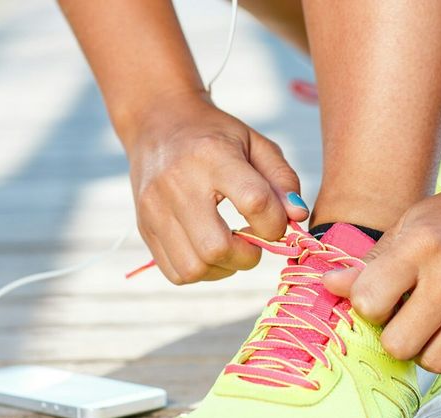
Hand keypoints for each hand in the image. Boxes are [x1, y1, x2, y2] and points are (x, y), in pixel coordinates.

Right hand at [124, 92, 308, 283]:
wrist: (157, 122)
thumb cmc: (215, 136)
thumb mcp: (255, 144)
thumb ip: (283, 179)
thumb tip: (297, 217)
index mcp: (211, 155)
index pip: (255, 202)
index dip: (276, 224)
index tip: (276, 223)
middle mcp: (177, 183)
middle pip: (216, 247)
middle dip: (247, 257)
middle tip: (253, 243)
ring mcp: (154, 209)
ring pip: (194, 268)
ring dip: (223, 268)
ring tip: (231, 248)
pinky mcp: (144, 228)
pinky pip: (176, 273)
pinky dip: (201, 271)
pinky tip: (209, 252)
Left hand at [324, 170, 440, 373]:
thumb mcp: (405, 228)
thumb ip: (367, 264)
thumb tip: (327, 287)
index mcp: (421, 244)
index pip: (369, 303)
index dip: (367, 305)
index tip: (379, 294)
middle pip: (400, 344)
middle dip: (393, 336)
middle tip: (402, 318)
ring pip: (435, 362)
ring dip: (424, 350)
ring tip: (429, 325)